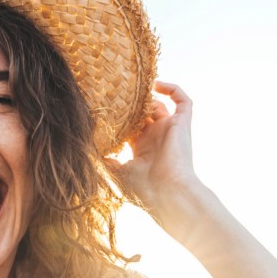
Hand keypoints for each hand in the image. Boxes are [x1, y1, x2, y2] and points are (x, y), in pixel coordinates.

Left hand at [107, 81, 204, 220]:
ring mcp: (170, 130)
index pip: (131, 127)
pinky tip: (155, 84)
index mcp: (142, 149)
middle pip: (145, 114)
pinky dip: (173, 89)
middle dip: (133, 104)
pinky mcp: (182, 124)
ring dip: (148, 97)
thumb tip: (92, 154)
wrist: (168, 193)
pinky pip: (184, 101)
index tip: (106, 107)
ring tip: (132, 90)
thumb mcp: (118, 174)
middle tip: (117, 94)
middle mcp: (156, 138)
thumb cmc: (144, 189)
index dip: (121, 117)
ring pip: (161, 105)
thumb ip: (106, 162)